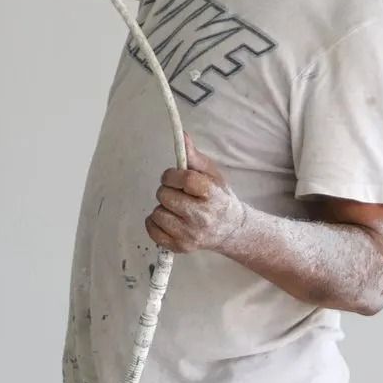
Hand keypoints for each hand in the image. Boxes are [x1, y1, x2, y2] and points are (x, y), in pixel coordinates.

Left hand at [146, 142, 245, 256]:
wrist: (230, 229)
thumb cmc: (218, 197)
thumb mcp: (212, 174)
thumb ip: (194, 156)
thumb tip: (182, 135)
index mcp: (211, 195)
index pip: (184, 179)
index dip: (172, 175)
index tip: (173, 176)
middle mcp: (202, 217)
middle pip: (165, 196)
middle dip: (167, 190)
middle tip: (178, 193)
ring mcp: (190, 235)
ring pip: (157, 213)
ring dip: (163, 207)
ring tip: (176, 208)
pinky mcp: (180, 247)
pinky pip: (152, 230)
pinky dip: (155, 222)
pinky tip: (169, 219)